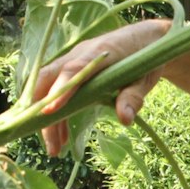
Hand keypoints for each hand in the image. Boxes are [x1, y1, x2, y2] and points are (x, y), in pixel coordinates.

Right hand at [31, 19, 171, 156]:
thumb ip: (133, 96)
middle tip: (48, 141)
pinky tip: (63, 138)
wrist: (147, 38)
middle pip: (48, 78)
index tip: (49, 111)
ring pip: (49, 89)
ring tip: (55, 150)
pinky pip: (59, 93)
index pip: (73, 70)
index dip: (60, 89)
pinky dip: (59, 116)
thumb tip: (124, 119)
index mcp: (98, 52)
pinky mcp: (74, 72)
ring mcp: (74, 62)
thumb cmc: (147, 56)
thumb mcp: (146, 77)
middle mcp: (79, 54)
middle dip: (41, 109)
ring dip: (49, 119)